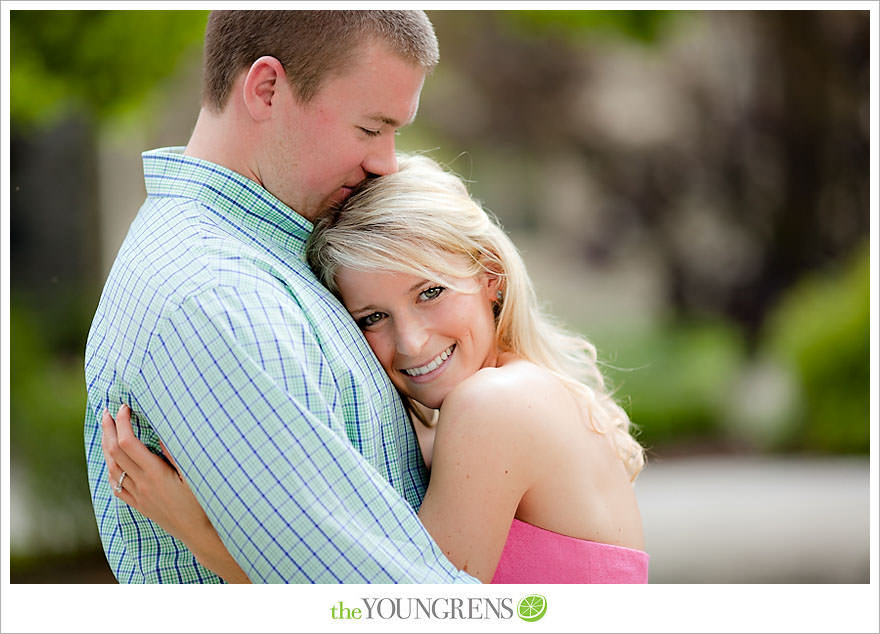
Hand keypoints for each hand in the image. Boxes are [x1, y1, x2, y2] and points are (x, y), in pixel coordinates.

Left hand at [100, 405, 249, 581]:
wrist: (199, 533)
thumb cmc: (202, 501)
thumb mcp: (194, 473)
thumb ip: (176, 451)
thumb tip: (162, 428)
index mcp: (155, 473)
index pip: (128, 443)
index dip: (122, 423)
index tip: (125, 408)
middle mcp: (142, 484)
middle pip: (114, 452)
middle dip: (109, 430)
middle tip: (107, 412)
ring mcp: (139, 496)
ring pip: (112, 469)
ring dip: (106, 447)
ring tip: (107, 431)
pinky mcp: (140, 505)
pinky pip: (117, 486)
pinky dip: (111, 470)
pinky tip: (112, 463)